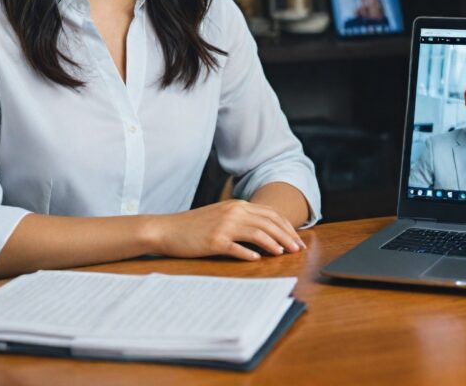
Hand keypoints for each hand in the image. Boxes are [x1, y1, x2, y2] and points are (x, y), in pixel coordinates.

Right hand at [151, 200, 306, 260]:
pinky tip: (258, 259)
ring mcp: (224, 226)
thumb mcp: (221, 216)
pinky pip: (236, 247)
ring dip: (274, 244)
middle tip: (298, 249)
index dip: (287, 227)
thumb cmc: (194, 226)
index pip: (270, 214)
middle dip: (286, 236)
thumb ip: (242, 220)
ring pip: (257, 233)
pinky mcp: (214, 241)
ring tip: (284, 254)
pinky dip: (249, 253)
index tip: (297, 239)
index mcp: (237, 205)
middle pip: (268, 222)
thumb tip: (266, 233)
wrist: (167, 229)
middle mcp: (233, 212)